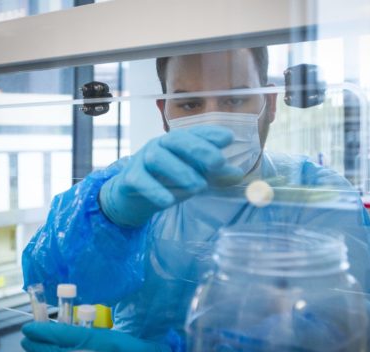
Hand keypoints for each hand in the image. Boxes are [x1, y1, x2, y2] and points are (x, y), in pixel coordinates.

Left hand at [21, 322, 172, 351]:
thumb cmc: (130, 349)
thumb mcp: (108, 335)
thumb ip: (85, 334)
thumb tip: (59, 331)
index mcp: (95, 340)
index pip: (61, 334)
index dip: (42, 331)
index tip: (29, 327)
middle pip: (51, 351)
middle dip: (35, 344)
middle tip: (26, 337)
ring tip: (30, 349)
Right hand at [100, 125, 242, 226]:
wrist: (133, 198)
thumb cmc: (167, 181)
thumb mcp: (195, 176)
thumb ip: (215, 174)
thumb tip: (238, 174)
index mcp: (177, 142)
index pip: (194, 133)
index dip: (211, 134)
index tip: (229, 138)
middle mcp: (159, 146)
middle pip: (177, 140)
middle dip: (199, 149)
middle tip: (219, 162)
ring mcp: (142, 160)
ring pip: (158, 157)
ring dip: (180, 170)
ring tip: (199, 186)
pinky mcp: (130, 178)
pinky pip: (140, 180)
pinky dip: (155, 190)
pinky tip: (169, 201)